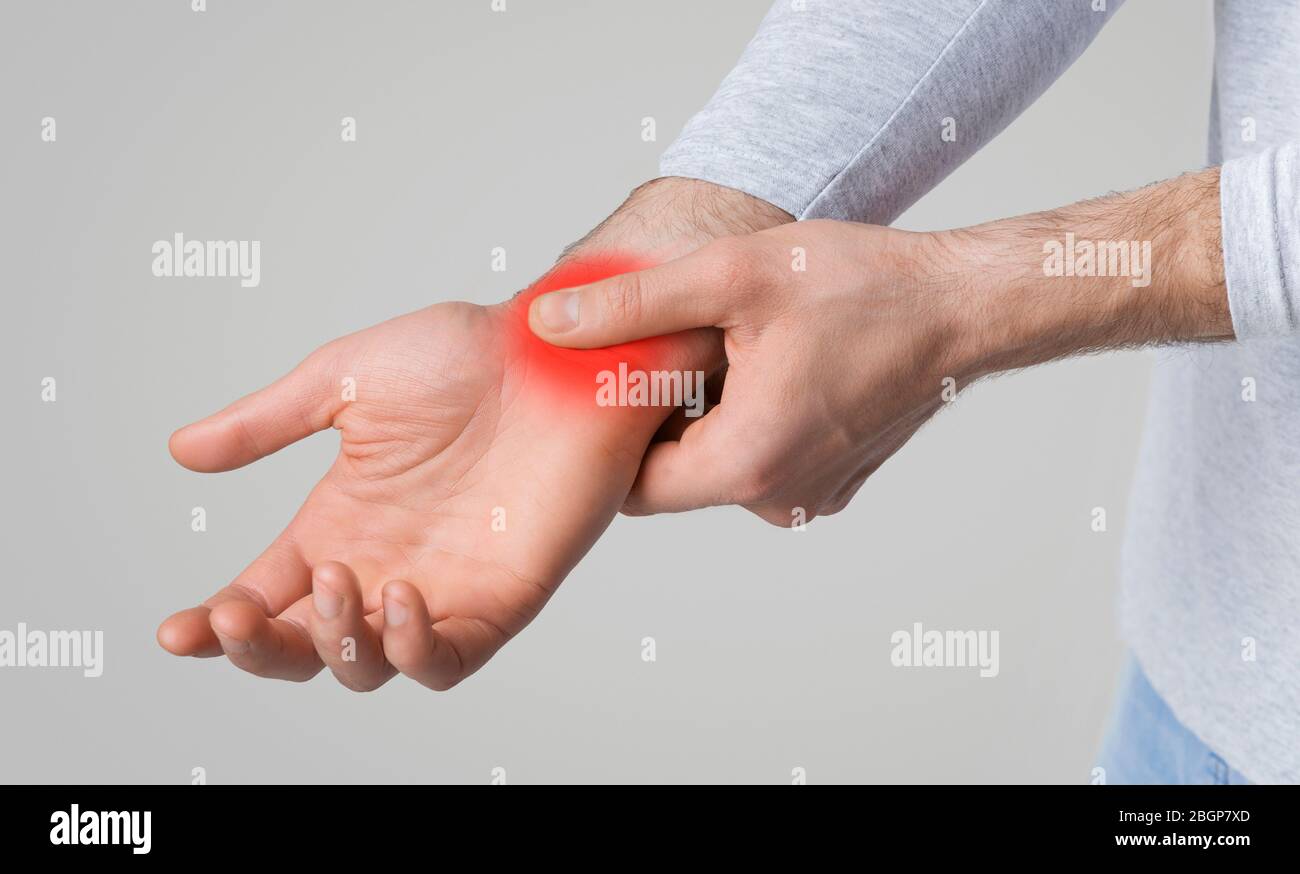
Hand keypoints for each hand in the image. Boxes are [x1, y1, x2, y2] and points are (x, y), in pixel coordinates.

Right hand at [159, 177, 790, 689]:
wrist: (560, 352)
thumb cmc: (467, 355)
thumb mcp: (347, 377)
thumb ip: (269, 422)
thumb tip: (180, 451)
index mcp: (339, 521)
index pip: (264, 595)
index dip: (217, 625)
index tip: (176, 630)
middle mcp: (383, 564)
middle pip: (303, 647)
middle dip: (258, 648)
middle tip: (239, 613)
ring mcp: (442, 587)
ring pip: (368, 666)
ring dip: (335, 643)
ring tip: (339, 579)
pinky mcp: (502, 598)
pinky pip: (447, 660)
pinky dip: (415, 651)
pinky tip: (401, 601)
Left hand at [528, 170, 1229, 524]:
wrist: (962, 305)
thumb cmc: (863, 287)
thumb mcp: (730, 277)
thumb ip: (630, 307)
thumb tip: (550, 326)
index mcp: (746, 463)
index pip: (630, 484)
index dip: (609, 431)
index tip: (608, 378)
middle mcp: (777, 499)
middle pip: (672, 476)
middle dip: (656, 415)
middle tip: (662, 346)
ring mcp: (810, 496)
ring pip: (716, 465)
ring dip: (702, 414)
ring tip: (718, 345)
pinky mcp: (831, 481)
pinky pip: (760, 461)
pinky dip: (744, 420)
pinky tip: (762, 362)